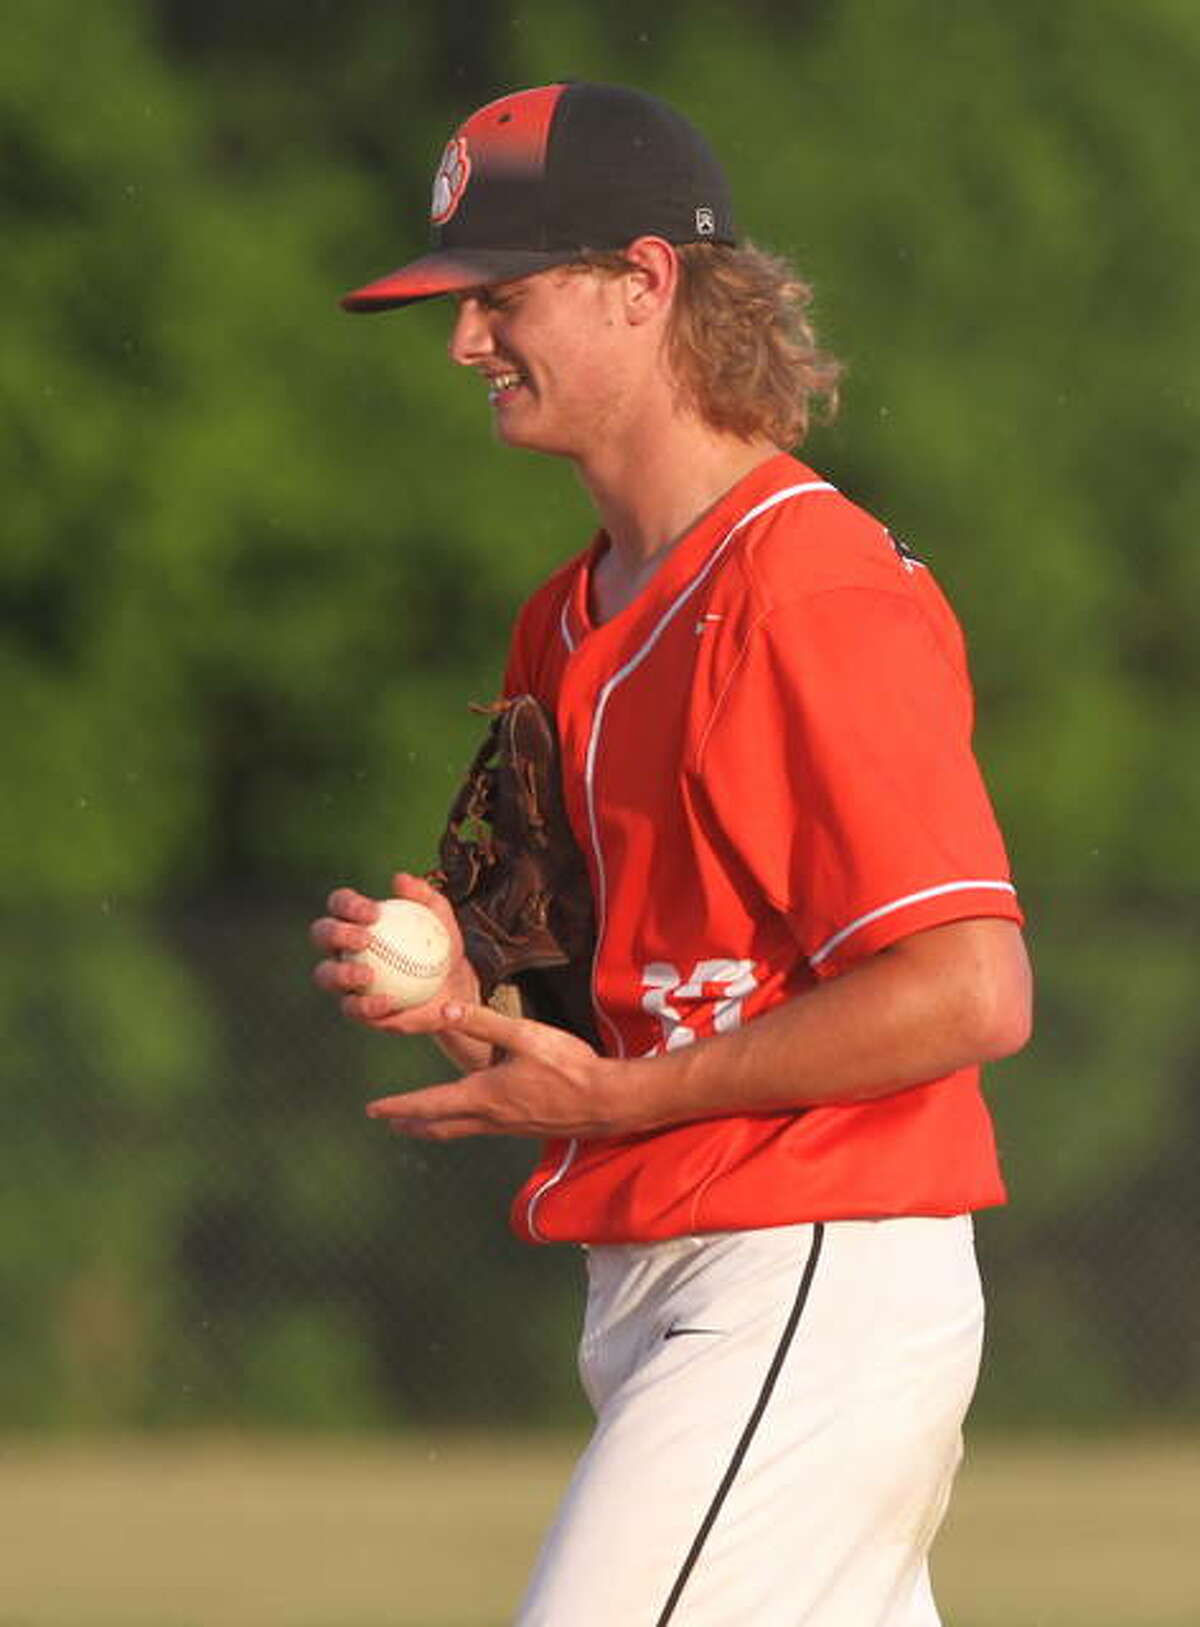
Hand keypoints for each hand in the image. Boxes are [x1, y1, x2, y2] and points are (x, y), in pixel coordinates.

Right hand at [309, 873, 490, 1071]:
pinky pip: (355, 1008)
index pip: (340, 904)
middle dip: (335, 933)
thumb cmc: (441, 945)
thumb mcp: (441, 917)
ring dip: (341, 973)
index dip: (348, 905)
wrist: (454, 986)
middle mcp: (342, 948)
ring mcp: (344, 980)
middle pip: (321, 934)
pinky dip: (369, 1005)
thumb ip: (423, 895)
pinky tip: (389, 1001)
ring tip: (368, 975)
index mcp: (355, 920)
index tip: (374, 913)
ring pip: (326, 975)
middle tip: (365, 939)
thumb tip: (400, 879)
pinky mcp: (357, 1009)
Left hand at [365, 1000, 621, 1140]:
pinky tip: (472, 1115)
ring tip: (420, 1123)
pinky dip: (462, 1124)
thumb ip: (485, 1022)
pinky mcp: (524, 1127)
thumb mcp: (525, 1035)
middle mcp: (489, 1117)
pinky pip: (482, 1128)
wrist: (606, 1101)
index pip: (429, 1103)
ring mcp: (507, 1126)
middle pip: (439, 1126)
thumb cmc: (568, 1066)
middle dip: (411, 1122)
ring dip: (434, 1126)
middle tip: (388, 1121)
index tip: (373, 1109)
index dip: (399, 1106)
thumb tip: (445, 1010)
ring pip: (459, 1130)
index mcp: (483, 1094)